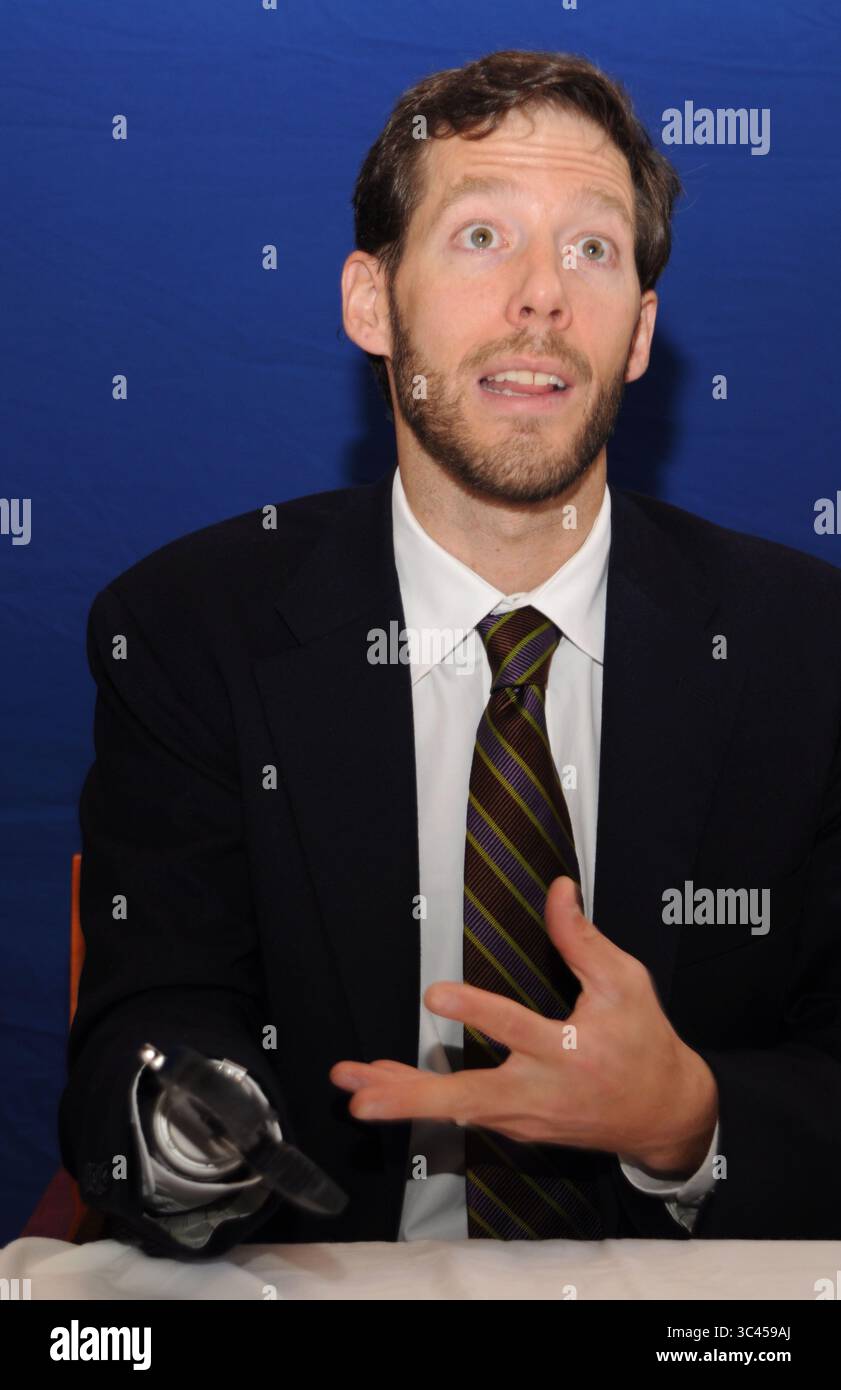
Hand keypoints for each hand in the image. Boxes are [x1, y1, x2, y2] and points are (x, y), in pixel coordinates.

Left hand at [330, 877, 718, 1178]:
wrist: (664, 1114)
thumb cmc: (644, 1042)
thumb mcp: (625, 983)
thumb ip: (583, 939)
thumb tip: (557, 888)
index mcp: (569, 1052)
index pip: (517, 1029)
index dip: (476, 1011)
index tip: (435, 994)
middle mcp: (540, 1091)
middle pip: (468, 1098)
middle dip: (412, 1098)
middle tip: (362, 1098)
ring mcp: (524, 1116)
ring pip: (454, 1109)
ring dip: (402, 1096)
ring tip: (353, 1082)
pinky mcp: (515, 1125)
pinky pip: (461, 1113)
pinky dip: (421, 1100)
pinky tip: (383, 1085)